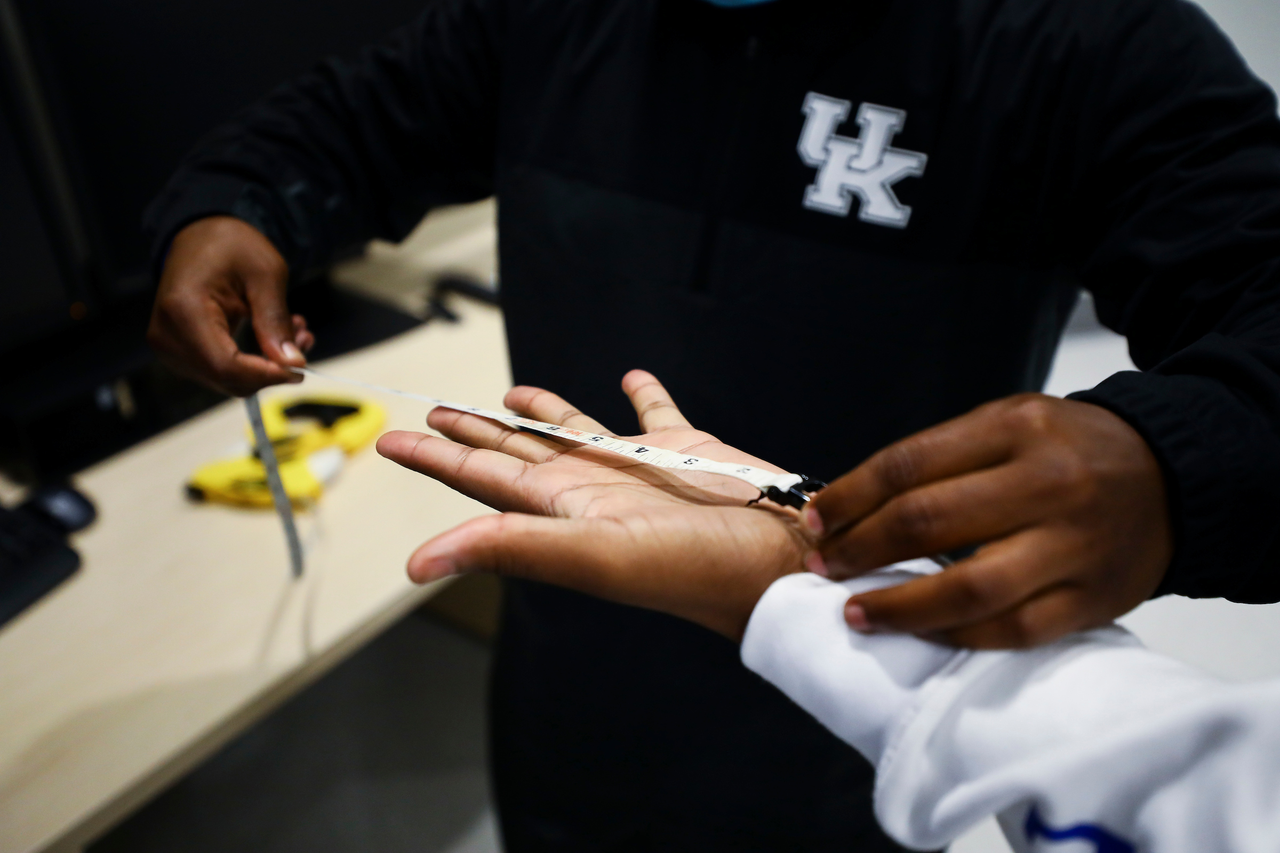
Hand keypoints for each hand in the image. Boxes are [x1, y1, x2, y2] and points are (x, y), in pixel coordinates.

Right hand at [148, 216, 312, 396]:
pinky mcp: (178, 352)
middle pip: (225, 378)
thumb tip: (293, 365)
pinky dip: (251, 363)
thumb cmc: (231, 245)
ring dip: (264, 367)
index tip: (301, 368)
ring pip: (225, 380)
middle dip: (270, 370)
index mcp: (183, 311)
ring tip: (291, 333)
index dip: (266, 375)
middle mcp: (167, 336)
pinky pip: (219, 372)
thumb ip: (276, 321)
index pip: (225, 366)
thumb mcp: (265, 274)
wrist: (199, 234)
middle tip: (303, 340)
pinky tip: (272, 339)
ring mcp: (168, 347)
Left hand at [376, 370, 809, 639]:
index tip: (391, 439)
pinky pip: (655, 412)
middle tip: (434, 410)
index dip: (434, 457)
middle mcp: (591, 486)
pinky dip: (642, 393)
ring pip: (575, 429)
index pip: (480, 476)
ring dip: (542, 410)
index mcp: (560, 508)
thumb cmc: (690, 567)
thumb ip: (508, 547)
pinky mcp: (686, 447)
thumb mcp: (592, 554)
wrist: (776, 563)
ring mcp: (638, 466)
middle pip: (516, 451)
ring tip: (510, 393)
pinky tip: (632, 377)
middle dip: (472, 431)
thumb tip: (418, 566)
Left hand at [803, 394, 1172, 648]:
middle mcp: (1045, 483)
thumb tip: (851, 508)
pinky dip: (955, 635)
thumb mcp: (1009, 424)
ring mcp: (1072, 545)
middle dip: (859, 549)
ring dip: (898, 606)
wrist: (1173, 479)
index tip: (813, 521)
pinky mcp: (1090, 599)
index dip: (848, 498)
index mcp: (1014, 429)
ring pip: (968, 588)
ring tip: (856, 612)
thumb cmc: (1069, 452)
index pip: (907, 466)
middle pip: (927, 522)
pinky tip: (918, 632)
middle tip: (822, 566)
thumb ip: (941, 459)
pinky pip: (1011, 629)